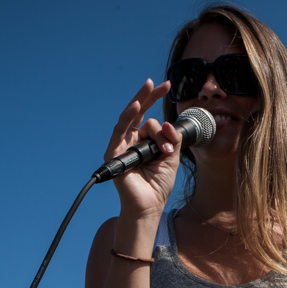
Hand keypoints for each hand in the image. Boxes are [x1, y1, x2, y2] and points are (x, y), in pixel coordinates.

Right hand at [106, 79, 182, 218]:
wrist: (149, 204)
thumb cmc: (158, 184)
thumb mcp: (172, 157)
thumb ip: (172, 139)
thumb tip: (168, 123)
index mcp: (144, 141)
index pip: (150, 117)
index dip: (156, 101)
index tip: (167, 86)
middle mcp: (131, 141)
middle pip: (138, 113)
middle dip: (148, 95)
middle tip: (158, 83)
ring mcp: (121, 145)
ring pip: (132, 119)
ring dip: (145, 109)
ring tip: (151, 91)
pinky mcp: (114, 152)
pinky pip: (120, 131)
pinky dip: (127, 117)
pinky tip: (136, 106)